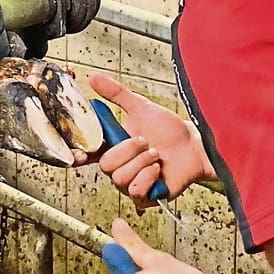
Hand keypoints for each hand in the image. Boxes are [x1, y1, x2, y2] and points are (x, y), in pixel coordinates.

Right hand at [85, 73, 215, 202]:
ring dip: (141, 162)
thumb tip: (94, 77)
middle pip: (106, 165)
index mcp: (113, 148)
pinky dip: (148, 177)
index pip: (88, 154)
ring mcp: (131, 184)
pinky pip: (136, 190)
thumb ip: (117, 93)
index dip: (80, 155)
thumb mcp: (141, 108)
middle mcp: (119, 167)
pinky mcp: (145, 196)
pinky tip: (158, 169)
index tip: (80, 152)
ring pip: (120, 177)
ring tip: (156, 154)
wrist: (194, 146)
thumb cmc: (169, 130)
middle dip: (128, 150)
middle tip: (145, 142)